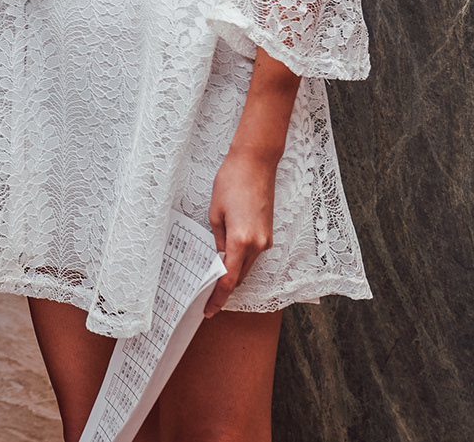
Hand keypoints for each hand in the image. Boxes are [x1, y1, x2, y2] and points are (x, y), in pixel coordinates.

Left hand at [205, 146, 279, 316]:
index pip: (229, 279)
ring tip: (212, 275)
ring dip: (232, 272)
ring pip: (246, 266)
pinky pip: (252, 255)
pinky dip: (240, 260)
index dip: (218, 298)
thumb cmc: (232, 182)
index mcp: (241, 241)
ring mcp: (266, 240)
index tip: (209, 309)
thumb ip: (217, 240)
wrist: (256, 163)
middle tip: (205, 295)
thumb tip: (218, 258)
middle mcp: (258, 245)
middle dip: (223, 287)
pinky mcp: (268, 234)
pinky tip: (226, 257)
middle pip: (239, 276)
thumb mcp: (216, 213)